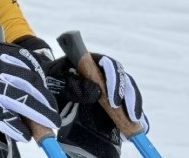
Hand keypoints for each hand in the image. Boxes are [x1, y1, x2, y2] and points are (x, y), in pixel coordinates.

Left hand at [15, 37, 146, 157]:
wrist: (49, 82)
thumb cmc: (52, 76)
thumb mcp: (56, 77)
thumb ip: (72, 83)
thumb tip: (95, 92)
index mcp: (92, 60)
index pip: (109, 65)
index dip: (115, 81)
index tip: (113, 100)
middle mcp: (104, 72)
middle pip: (124, 79)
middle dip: (130, 97)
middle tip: (132, 115)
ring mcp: (110, 85)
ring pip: (128, 92)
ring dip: (134, 107)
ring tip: (137, 124)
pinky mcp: (113, 99)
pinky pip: (127, 105)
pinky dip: (134, 115)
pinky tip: (139, 127)